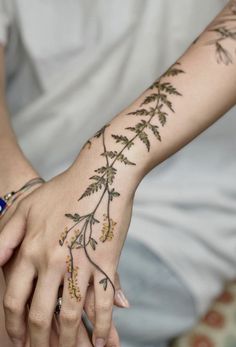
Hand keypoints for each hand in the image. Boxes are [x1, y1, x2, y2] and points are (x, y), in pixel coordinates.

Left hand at [0, 163, 131, 346]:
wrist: (98, 177)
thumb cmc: (61, 190)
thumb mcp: (25, 208)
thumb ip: (6, 237)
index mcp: (30, 249)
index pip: (15, 298)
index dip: (13, 324)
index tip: (16, 339)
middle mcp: (52, 261)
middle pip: (40, 313)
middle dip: (38, 341)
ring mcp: (80, 263)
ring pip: (71, 315)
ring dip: (68, 341)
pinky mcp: (105, 262)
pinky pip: (103, 302)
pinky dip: (101, 326)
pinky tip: (99, 341)